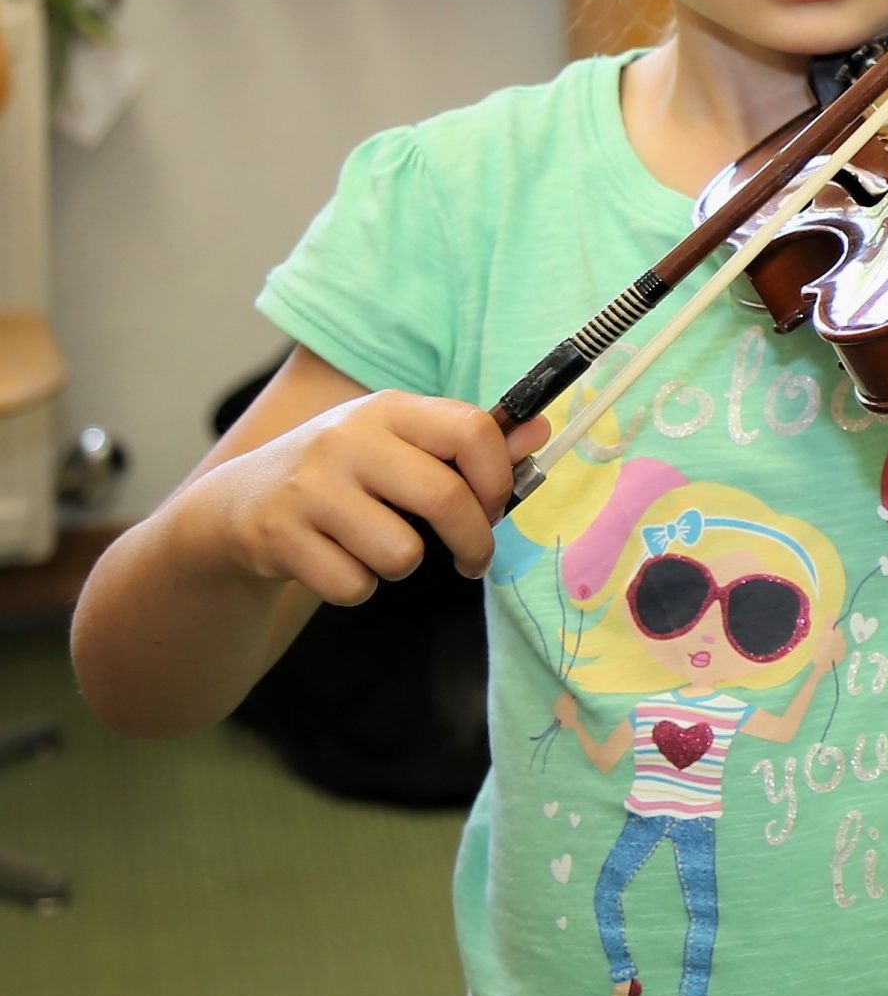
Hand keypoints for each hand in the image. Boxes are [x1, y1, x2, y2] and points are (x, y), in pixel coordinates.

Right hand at [198, 391, 533, 606]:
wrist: (237, 504)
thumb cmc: (343, 473)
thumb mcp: (399, 445)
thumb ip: (469, 444)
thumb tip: (542, 431)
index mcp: (388, 409)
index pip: (472, 431)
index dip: (499, 478)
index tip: (498, 508)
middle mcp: (347, 439)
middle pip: (444, 498)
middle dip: (474, 541)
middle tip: (473, 559)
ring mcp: (309, 488)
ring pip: (400, 553)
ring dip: (402, 564)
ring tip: (379, 547)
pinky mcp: (278, 536)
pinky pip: (354, 585)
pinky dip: (357, 587)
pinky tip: (337, 561)